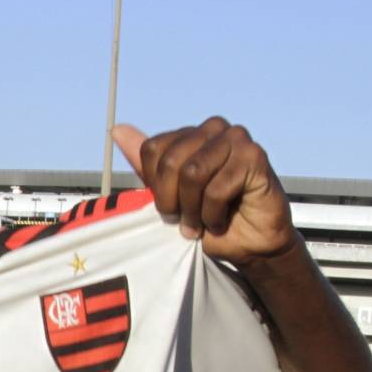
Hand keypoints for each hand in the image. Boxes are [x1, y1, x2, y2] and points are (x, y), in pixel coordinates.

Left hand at [112, 118, 296, 267]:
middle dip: (172, 201)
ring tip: (201, 224)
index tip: (170, 208)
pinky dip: (212, 216)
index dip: (156, 186)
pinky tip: (220, 222)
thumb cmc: (210, 218)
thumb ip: (148, 166)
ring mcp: (236, 139)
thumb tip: (117, 129)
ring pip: (193, 173)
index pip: (152, 149)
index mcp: (191, 134)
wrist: (249, 243)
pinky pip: (217, 189)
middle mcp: (214, 128)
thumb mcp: (171, 194)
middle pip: (170, 161)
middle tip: (184, 222)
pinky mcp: (255, 157)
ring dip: (193, 210)